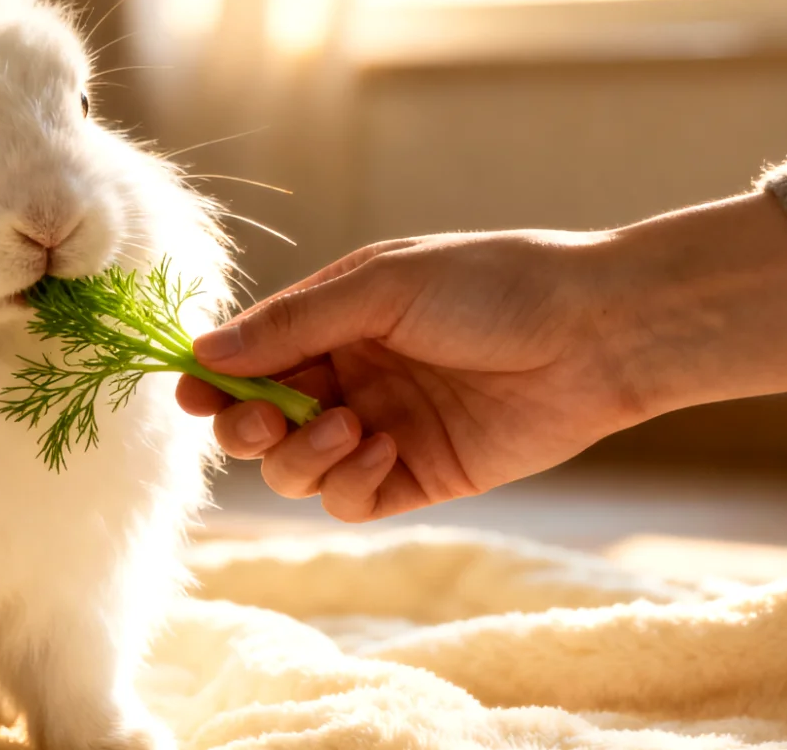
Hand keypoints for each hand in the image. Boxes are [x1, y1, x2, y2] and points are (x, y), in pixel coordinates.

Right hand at [177, 192, 786, 520]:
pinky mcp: (417, 477)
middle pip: (259, 421)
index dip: (213, 379)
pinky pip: (348, 500)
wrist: (594, 333)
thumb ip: (292, 324)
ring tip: (350, 428)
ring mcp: (379, 430)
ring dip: (301, 456)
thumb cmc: (493, 286)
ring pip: (295, 469)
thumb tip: (201, 353)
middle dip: (246, 427)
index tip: (192, 392)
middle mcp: (349, 376)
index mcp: (335, 320)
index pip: (249, 357)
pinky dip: (346, 483)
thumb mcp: (381, 287)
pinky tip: (380, 450)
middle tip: (266, 420)